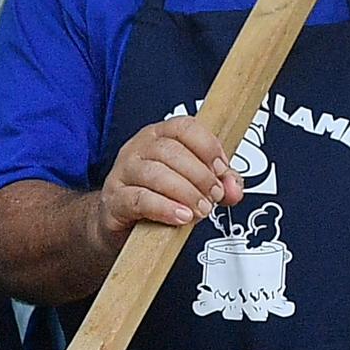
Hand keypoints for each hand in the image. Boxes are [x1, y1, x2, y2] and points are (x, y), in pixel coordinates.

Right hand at [95, 115, 241, 244]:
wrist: (120, 222)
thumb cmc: (154, 196)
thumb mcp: (191, 184)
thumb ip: (218, 183)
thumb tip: (234, 188)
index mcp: (159, 136)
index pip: (184, 127)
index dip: (207, 146)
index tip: (221, 168)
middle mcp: (138, 149)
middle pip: (171, 151)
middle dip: (200, 175)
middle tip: (213, 196)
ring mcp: (123, 172)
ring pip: (156, 173)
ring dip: (185, 193)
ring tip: (200, 209)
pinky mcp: (115, 199)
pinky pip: (140, 199)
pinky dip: (165, 208)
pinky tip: (180, 216)